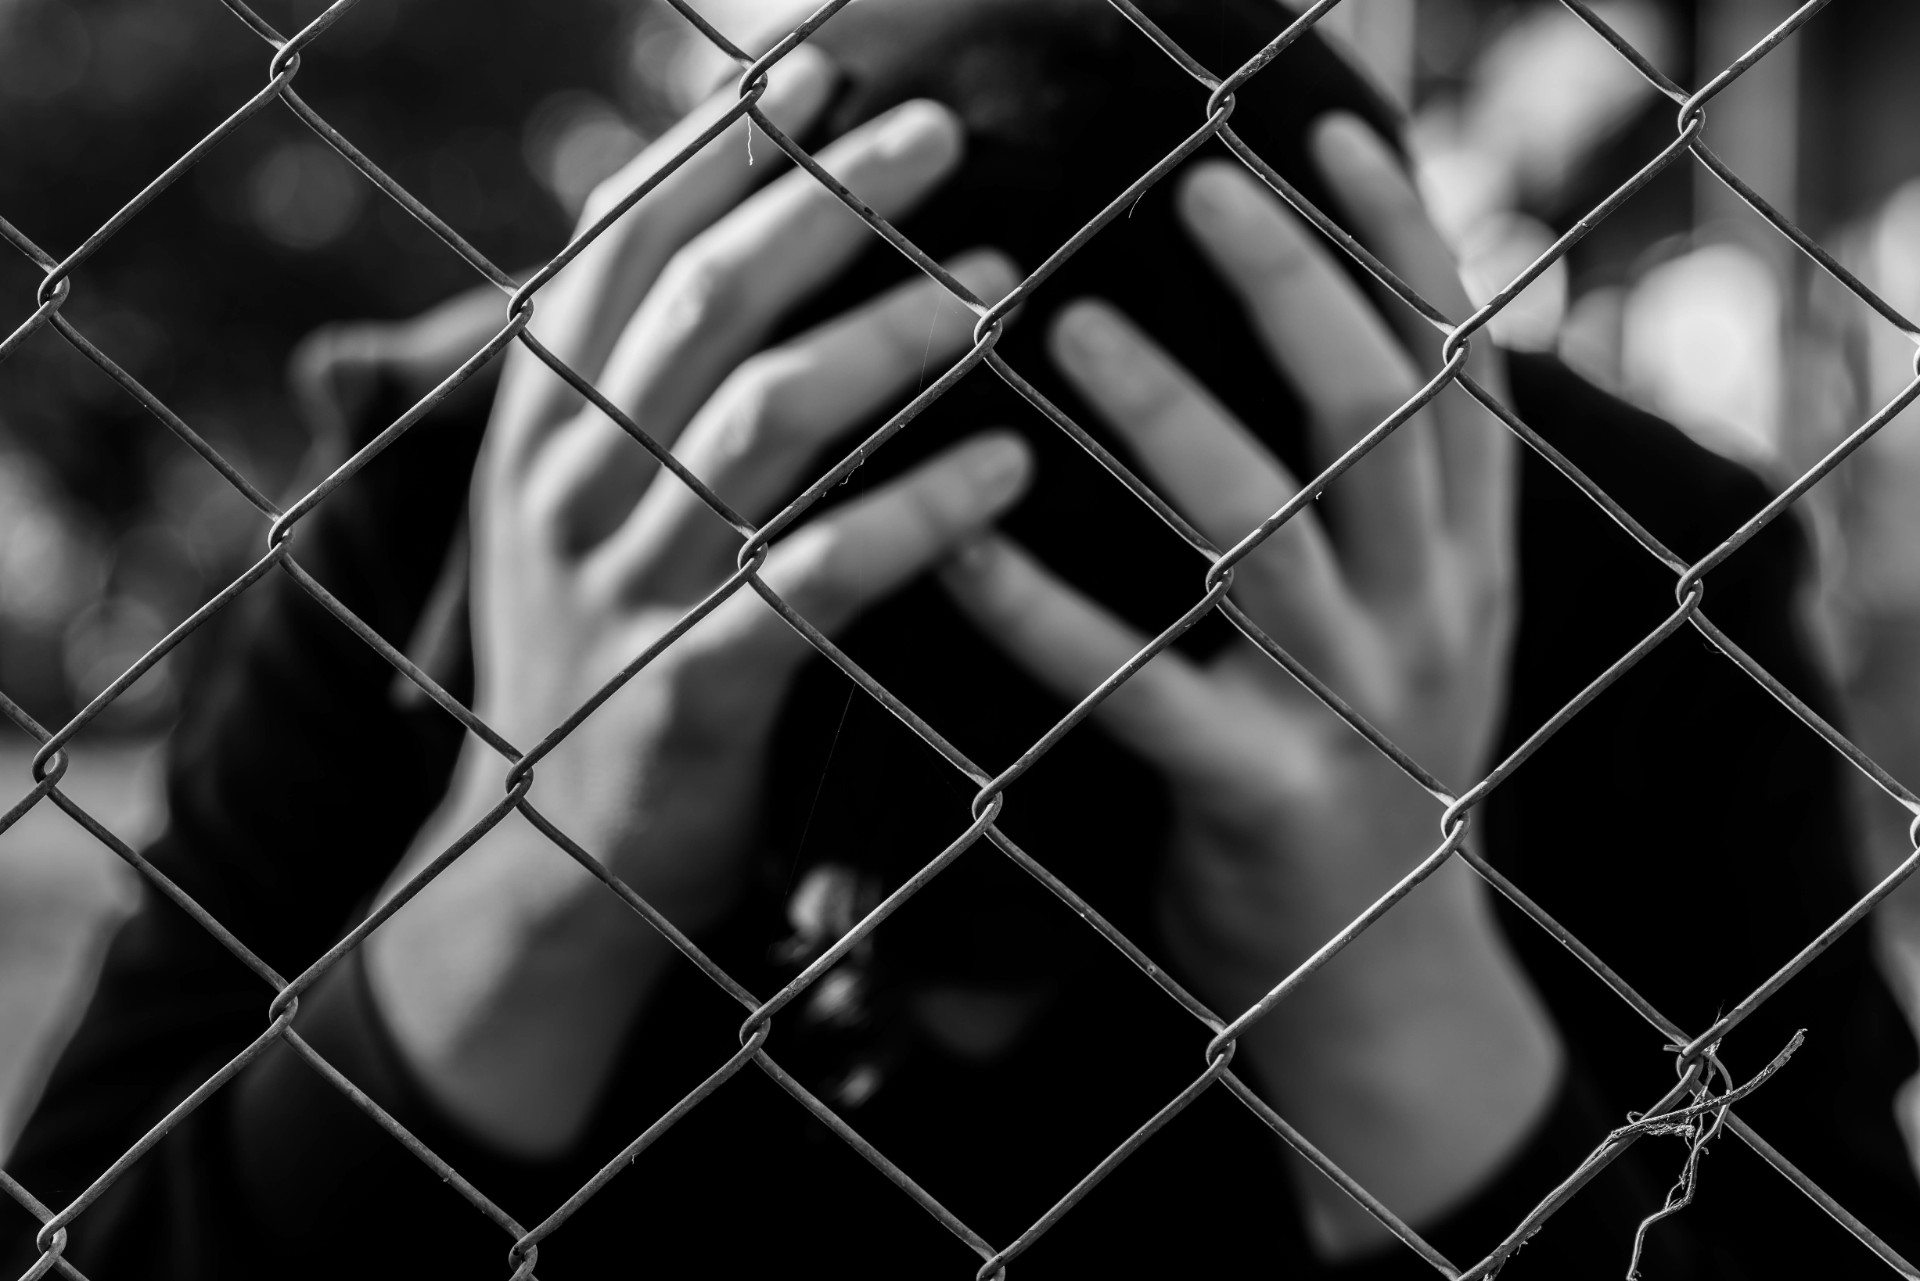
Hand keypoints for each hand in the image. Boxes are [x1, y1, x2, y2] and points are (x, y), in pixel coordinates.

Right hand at [366, 50, 1027, 1155]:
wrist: (543, 867)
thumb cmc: (603, 656)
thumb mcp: (581, 504)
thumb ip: (639, 381)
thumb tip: (732, 232)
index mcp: (544, 420)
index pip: (624, 238)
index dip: (723, 140)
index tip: (821, 58)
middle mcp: (571, 481)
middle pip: (708, 298)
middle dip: (830, 196)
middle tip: (945, 128)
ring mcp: (623, 584)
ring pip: (766, 417)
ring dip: (892, 333)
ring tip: (1003, 280)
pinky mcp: (689, 687)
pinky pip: (818, 578)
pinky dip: (918, 514)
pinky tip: (1008, 470)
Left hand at [942, 115, 1558, 1252]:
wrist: (1387, 996)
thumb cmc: (1364, 781)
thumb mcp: (1411, 630)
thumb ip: (1386, 507)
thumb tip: (1330, 347)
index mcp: (1467, 562)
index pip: (1458, 367)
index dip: (1404, 239)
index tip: (1328, 130)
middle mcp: (1432, 616)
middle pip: (1379, 415)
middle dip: (1295, 285)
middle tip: (1196, 182)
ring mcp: (1355, 711)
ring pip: (1266, 532)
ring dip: (1169, 418)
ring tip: (1064, 329)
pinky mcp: (1259, 800)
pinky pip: (1139, 691)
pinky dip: (1041, 615)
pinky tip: (959, 547)